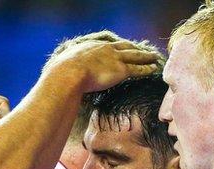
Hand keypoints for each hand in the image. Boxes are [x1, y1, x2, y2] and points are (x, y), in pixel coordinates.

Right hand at [42, 40, 160, 93]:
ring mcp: (115, 59)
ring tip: (154, 56)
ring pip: (135, 56)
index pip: (109, 45)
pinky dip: (147, 68)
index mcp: (92, 46)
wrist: (69, 74)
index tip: (123, 48)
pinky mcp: (121, 70)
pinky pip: (138, 69)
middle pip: (125, 47)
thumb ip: (67, 70)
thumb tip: (60, 78)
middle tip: (143, 49)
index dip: (118, 47)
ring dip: (146, 56)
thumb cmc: (61, 73)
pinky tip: (154, 68)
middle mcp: (106, 49)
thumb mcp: (63, 66)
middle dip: (135, 48)